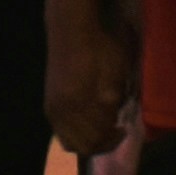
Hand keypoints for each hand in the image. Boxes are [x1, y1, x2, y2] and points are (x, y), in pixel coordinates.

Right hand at [46, 11, 137, 159]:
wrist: (72, 29)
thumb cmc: (100, 48)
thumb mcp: (115, 72)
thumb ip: (114, 100)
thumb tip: (113, 120)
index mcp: (80, 101)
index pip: (99, 136)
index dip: (115, 136)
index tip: (125, 128)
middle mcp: (62, 109)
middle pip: (85, 145)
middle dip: (104, 141)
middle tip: (117, 130)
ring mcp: (53, 108)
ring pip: (71, 144)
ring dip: (89, 142)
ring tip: (102, 129)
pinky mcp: (49, 104)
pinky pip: (61, 133)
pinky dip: (76, 136)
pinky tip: (87, 124)